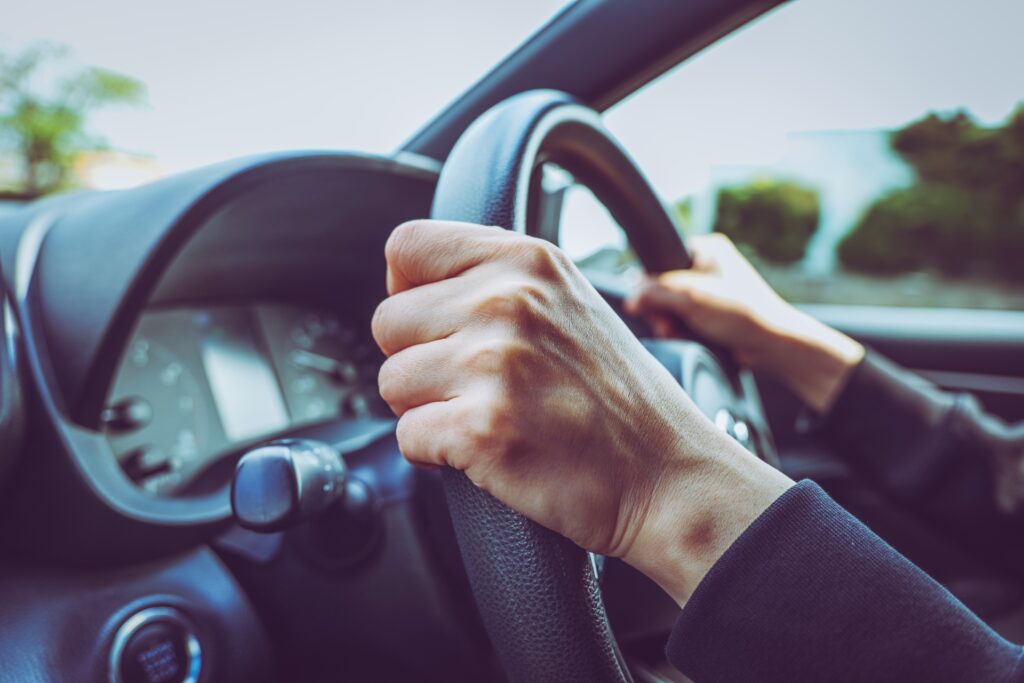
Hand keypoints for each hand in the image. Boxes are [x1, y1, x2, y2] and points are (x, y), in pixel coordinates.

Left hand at [372, 221, 791, 603]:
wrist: (668, 475)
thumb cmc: (618, 398)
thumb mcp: (568, 301)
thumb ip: (497, 279)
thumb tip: (413, 281)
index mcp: (526, 260)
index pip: (407, 245)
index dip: (406, 288)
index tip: (432, 322)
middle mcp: (506, 300)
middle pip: (387, 321)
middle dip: (417, 360)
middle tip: (472, 385)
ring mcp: (494, 363)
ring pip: (390, 382)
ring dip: (425, 409)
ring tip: (487, 416)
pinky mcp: (482, 429)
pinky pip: (406, 436)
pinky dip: (435, 452)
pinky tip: (486, 449)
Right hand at [624, 233, 863, 413]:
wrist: (773, 346)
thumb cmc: (744, 314)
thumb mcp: (693, 297)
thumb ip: (656, 292)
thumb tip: (630, 297)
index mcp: (707, 248)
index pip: (660, 259)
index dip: (650, 283)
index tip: (647, 303)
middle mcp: (708, 266)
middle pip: (663, 285)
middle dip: (661, 309)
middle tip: (666, 323)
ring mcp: (710, 291)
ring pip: (671, 305)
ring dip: (669, 322)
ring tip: (678, 332)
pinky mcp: (711, 313)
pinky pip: (682, 319)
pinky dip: (680, 330)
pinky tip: (686, 337)